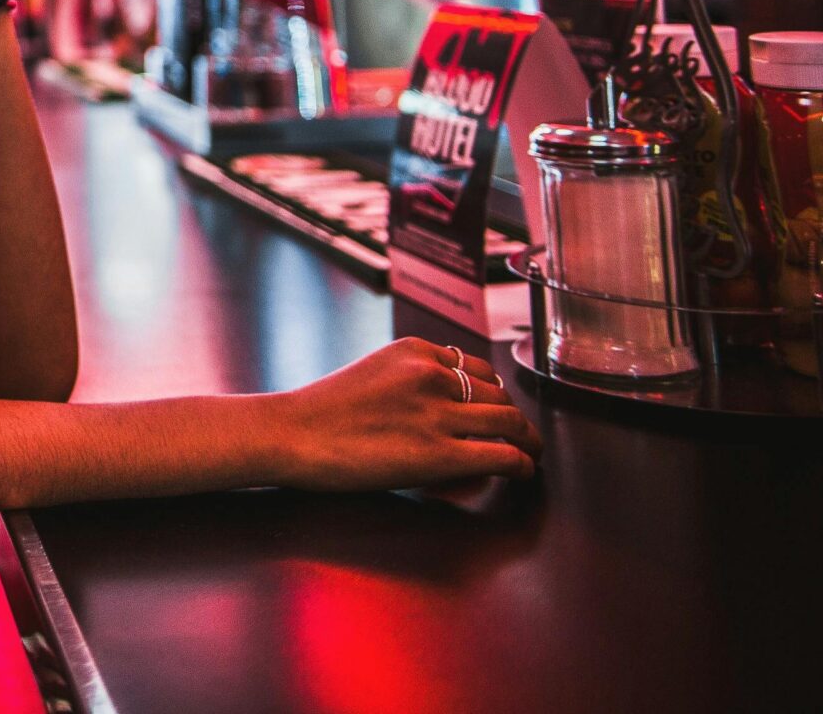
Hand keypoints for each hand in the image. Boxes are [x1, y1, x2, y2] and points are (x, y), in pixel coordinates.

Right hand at [269, 339, 540, 490]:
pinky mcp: (439, 454)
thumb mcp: (374, 373)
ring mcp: (438, 413)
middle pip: (499, 393)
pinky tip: (524, 471)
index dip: (493, 393)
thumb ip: (412, 381)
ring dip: (529, 440)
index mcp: (416, 351)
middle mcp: (433, 375)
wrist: (291, 434)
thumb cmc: (321, 411)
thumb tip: (445, 407)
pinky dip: (523, 464)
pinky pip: (503, 455)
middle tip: (521, 436)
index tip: (495, 410)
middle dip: (514, 417)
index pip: (477, 367)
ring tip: (531, 453)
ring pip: (511, 421)